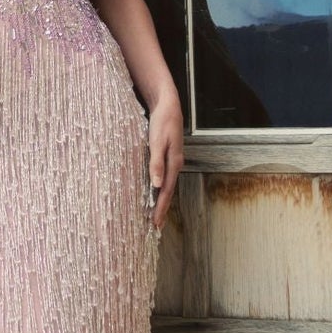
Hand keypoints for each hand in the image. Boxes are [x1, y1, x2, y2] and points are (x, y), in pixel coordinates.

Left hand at [147, 89, 183, 229]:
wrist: (168, 105)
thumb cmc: (162, 122)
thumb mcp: (157, 141)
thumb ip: (156, 163)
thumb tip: (156, 185)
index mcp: (174, 163)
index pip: (166, 191)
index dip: (160, 208)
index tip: (155, 223)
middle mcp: (176, 164)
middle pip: (169, 192)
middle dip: (162, 210)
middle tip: (156, 227)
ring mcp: (173, 161)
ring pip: (168, 186)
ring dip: (162, 201)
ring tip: (157, 216)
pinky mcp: (168, 157)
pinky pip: (165, 178)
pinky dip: (160, 189)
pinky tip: (156, 193)